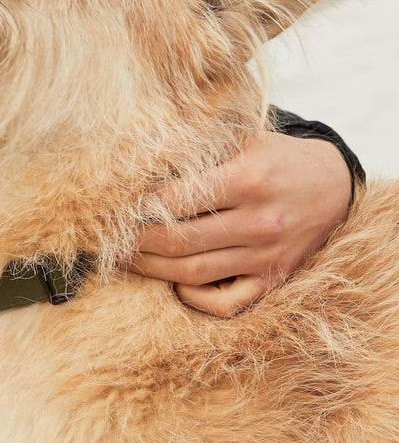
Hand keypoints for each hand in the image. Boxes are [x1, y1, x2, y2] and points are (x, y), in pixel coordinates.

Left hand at [129, 131, 352, 316]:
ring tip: (124, 258)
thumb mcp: (242, 138)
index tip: (113, 205)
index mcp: (247, 180)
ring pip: (192, 274)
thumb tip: (138, 153)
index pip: (174, 200)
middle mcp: (259, 222)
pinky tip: (175, 280)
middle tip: (108, 237)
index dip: (136, 205)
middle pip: (176, 241)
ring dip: (149, 269)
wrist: (334, 187)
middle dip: (134, 240)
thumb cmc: (277, 159)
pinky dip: (193, 297)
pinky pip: (224, 303)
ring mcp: (266, 257)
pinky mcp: (272, 280)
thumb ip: (196, 144)